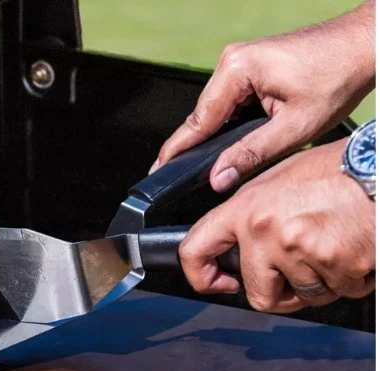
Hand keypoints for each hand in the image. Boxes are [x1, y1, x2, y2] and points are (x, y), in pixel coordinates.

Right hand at [151, 1, 374, 191]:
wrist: (363, 47)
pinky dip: (230, 121)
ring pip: (216, 110)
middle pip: (203, 115)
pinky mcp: (249, 66)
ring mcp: (239, 62)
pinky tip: (237, 138)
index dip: (177, 150)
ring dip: (217, 134)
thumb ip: (251, 154)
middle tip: (186, 175)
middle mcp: (232, 62)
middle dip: (197, 146)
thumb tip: (218, 177)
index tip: (158, 168)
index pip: (197, 120)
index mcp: (236, 70)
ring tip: (216, 160)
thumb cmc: (337, 76)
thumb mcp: (294, 127)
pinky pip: (229, 101)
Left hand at [179, 139, 374, 312]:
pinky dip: (350, 278)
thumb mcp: (278, 178)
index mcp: (246, 210)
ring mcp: (301, 252)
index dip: (202, 277)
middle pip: (260, 296)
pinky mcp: (338, 266)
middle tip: (300, 269)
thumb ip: (249, 212)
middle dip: (282, 291)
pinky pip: (342, 290)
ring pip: (306, 296)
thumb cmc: (339, 169)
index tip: (220, 282)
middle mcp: (267, 232)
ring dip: (322, 282)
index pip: (195, 250)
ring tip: (333, 245)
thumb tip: (231, 241)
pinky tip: (353, 248)